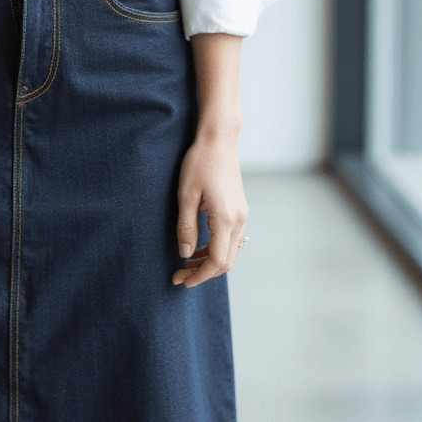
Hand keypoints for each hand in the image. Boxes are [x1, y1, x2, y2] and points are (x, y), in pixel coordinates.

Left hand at [171, 132, 247, 287]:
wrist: (219, 140)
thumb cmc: (200, 163)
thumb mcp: (185, 195)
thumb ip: (186, 227)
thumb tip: (185, 254)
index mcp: (226, 218)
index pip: (217, 260)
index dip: (199, 275)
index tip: (181, 281)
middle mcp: (239, 219)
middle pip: (226, 261)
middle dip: (203, 272)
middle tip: (179, 276)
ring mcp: (242, 215)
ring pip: (229, 251)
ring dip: (209, 262)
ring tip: (185, 264)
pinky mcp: (240, 209)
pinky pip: (230, 239)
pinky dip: (215, 249)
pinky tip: (198, 248)